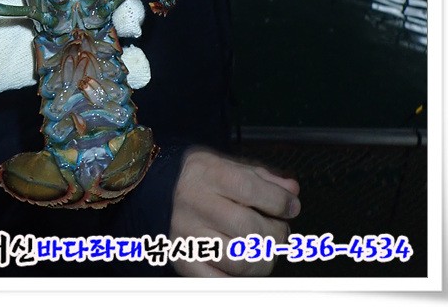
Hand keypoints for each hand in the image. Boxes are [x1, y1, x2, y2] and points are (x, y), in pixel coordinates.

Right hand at [170, 148, 299, 276]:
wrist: (156, 188)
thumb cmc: (200, 178)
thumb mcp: (229, 165)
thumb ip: (263, 178)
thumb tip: (291, 192)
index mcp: (208, 174)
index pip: (250, 189)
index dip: (279, 202)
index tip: (291, 207)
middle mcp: (194, 202)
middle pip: (249, 229)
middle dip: (276, 234)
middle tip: (279, 230)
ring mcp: (187, 234)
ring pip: (240, 261)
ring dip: (263, 260)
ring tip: (263, 248)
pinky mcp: (182, 260)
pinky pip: (220, 282)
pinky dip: (239, 278)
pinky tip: (242, 263)